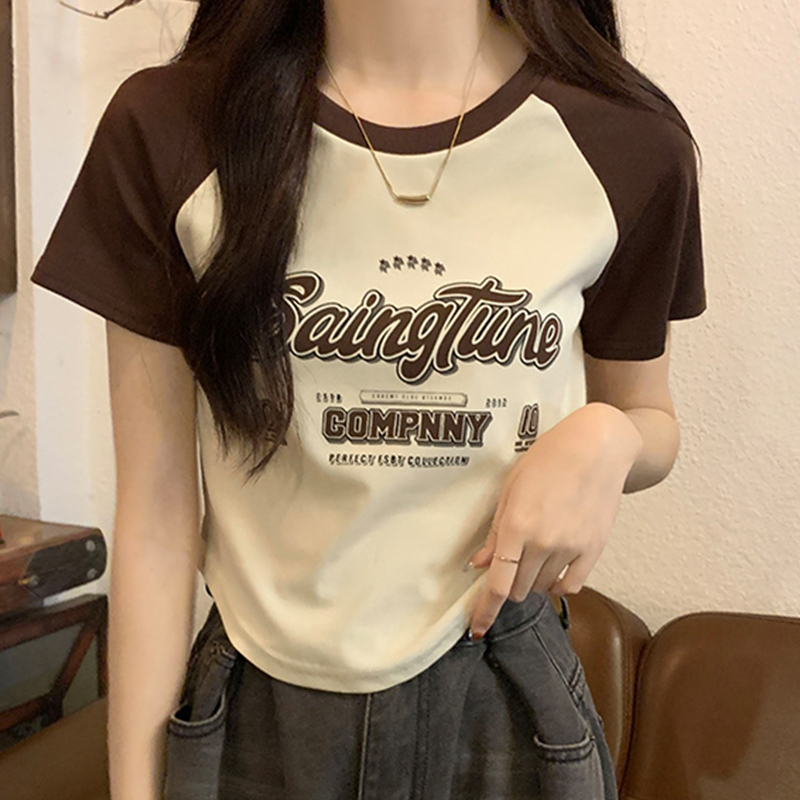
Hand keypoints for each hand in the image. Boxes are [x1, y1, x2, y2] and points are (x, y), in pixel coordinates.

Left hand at [467, 402, 642, 637]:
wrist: (597, 447)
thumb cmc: (547, 459)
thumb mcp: (511, 488)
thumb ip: (495, 532)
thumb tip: (478, 564)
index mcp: (517, 526)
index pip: (498, 583)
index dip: (484, 610)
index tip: (476, 629)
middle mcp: (544, 543)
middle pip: (519, 589)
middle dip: (509, 584)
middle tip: (510, 563)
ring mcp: (572, 548)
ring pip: (543, 587)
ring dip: (532, 580)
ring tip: (534, 551)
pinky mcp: (594, 550)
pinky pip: (571, 585)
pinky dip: (557, 583)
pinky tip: (554, 567)